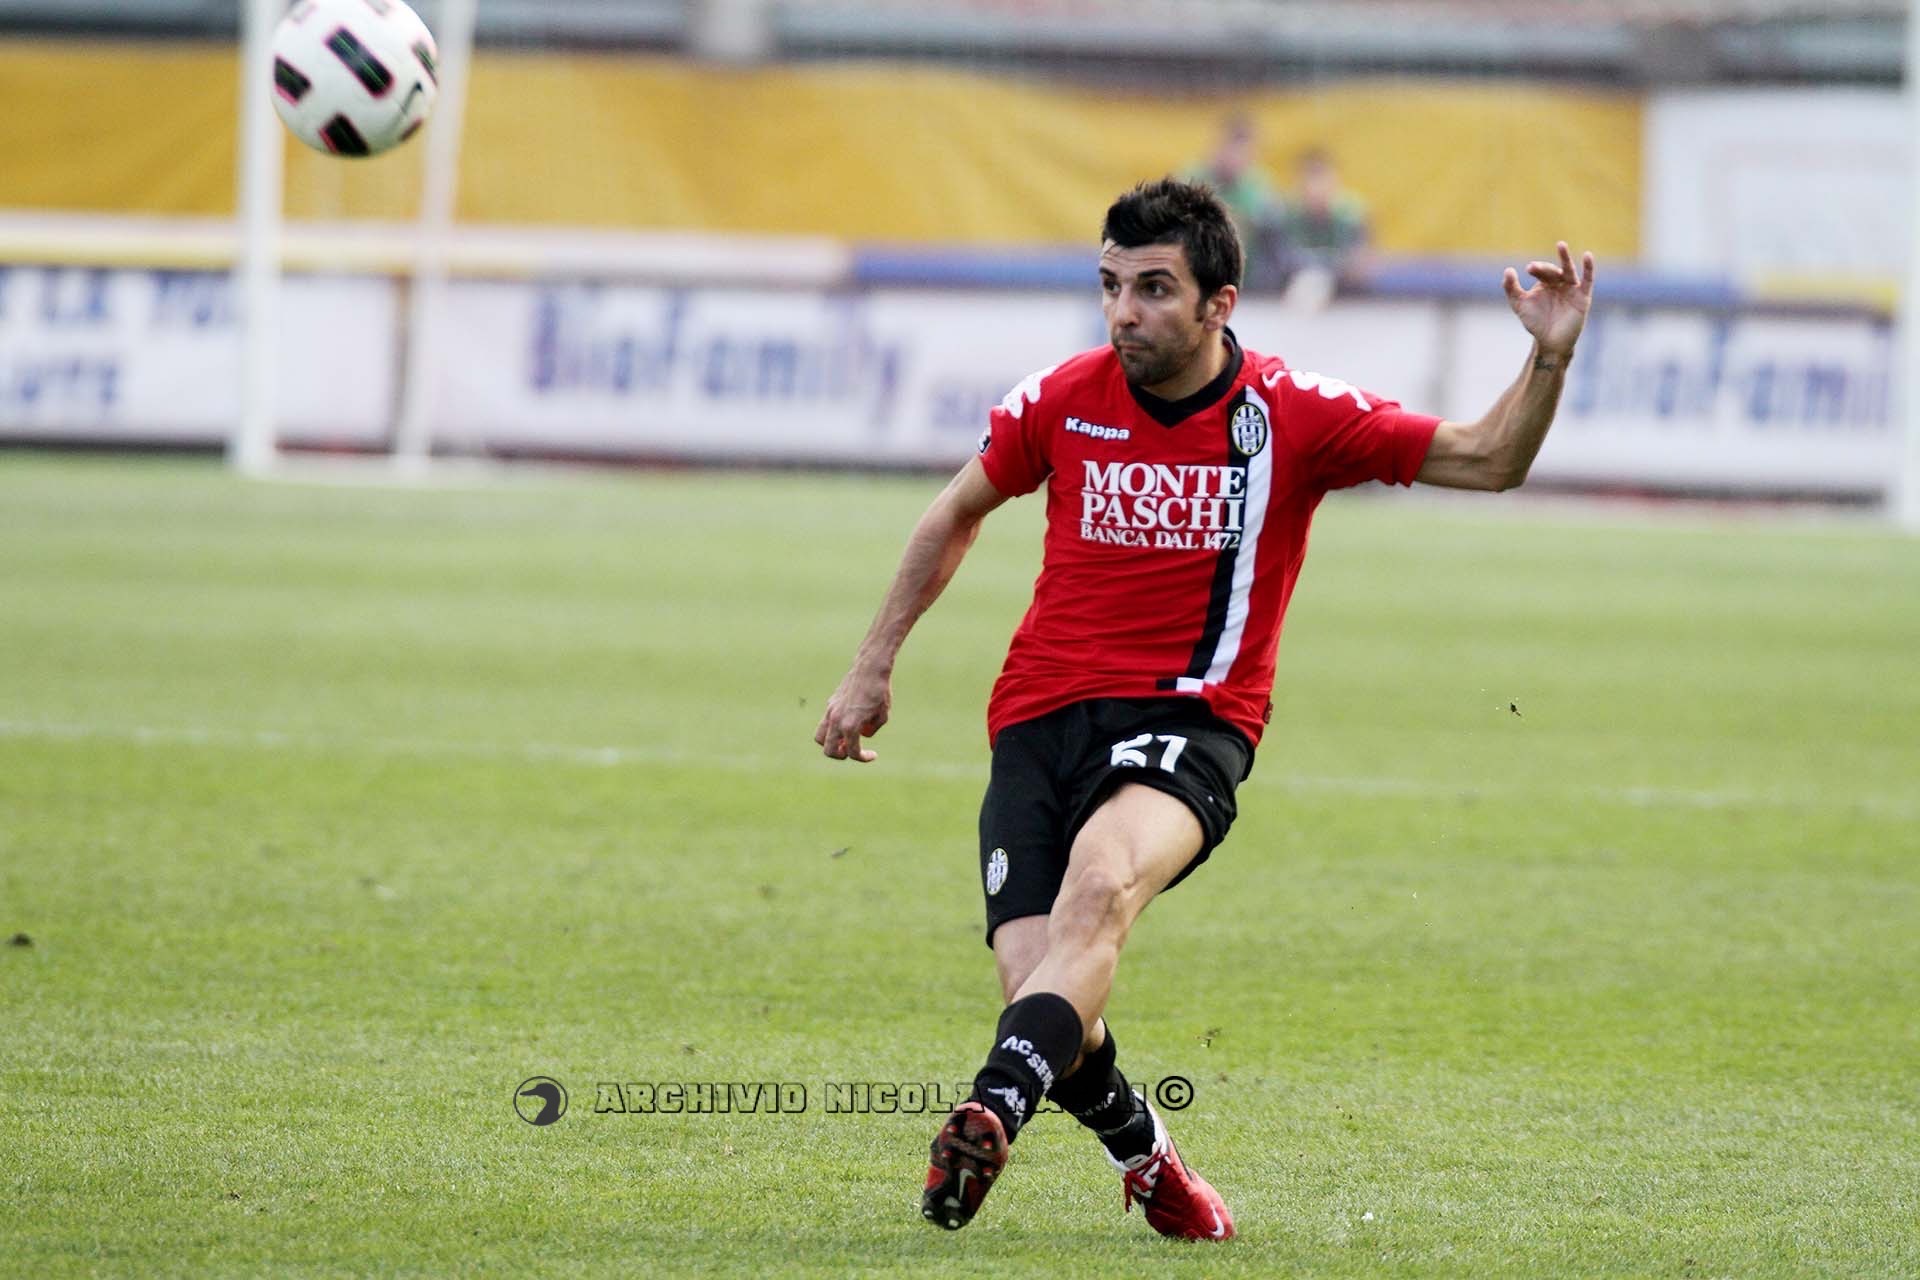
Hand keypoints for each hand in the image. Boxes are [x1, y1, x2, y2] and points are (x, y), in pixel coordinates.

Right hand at [814, 665, 890, 762]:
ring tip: (845, 739)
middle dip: (841, 755)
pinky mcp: (830, 704)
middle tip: (853, 749)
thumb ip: (871, 730)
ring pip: (819, 737)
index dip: (863, 758)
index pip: (852, 752)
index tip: (873, 755)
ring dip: (831, 743)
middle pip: (828, 750)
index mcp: (851, 725)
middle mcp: (837, 720)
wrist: (870, 668)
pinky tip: (846, 723)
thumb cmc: (880, 691)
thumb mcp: (882, 715)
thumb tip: (861, 734)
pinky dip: (832, 729)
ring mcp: (831, 711)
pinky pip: (824, 723)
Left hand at [1504, 242, 1593, 357]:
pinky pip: (1588, 280)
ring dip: (1565, 258)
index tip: (1528, 269)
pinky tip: (1588, 256)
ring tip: (1560, 245)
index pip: (1541, 271)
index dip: (1536, 268)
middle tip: (1533, 267)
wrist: (1550, 341)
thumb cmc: (1536, 322)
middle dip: (1544, 269)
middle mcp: (1559, 283)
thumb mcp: (1520, 305)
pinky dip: (1588, 267)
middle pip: (1553, 271)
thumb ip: (1512, 289)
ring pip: (1569, 270)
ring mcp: (1572, 289)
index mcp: (1545, 283)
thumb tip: (1508, 270)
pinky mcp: (1583, 296)